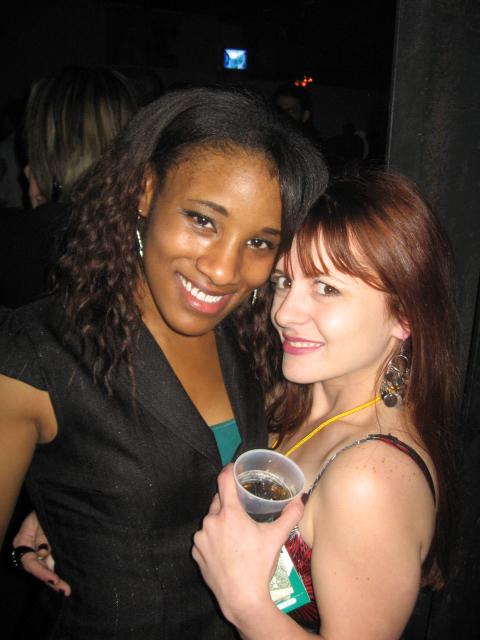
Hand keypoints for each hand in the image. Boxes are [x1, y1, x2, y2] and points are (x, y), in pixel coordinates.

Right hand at [13, 511, 70, 595]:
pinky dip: (61, 570)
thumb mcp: (42, 517)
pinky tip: (69, 579)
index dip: (41, 572)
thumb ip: (43, 534)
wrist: (55, 500)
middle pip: (39, 569)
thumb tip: (43, 553)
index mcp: (23, 541)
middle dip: (52, 581)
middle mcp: (30, 549)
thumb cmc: (47, 507)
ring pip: (48, 568)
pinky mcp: (52, 551)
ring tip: (67, 589)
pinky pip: (54, 563)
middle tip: (65, 590)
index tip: (54, 579)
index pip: (30, 561)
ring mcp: (41, 551)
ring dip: (58, 579)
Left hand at [192, 464, 302, 623]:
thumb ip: (290, 515)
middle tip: (242, 509)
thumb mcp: (277, 538)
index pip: (224, 480)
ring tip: (235, 534)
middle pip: (218, 501)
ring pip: (210, 521)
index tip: (233, 468)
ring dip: (220, 522)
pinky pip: (204, 538)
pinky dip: (212, 539)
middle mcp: (211, 521)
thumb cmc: (259, 565)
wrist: (242, 598)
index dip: (229, 471)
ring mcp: (201, 538)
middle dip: (228, 502)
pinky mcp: (196, 553)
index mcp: (229, 513)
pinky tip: (225, 549)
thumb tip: (301, 499)